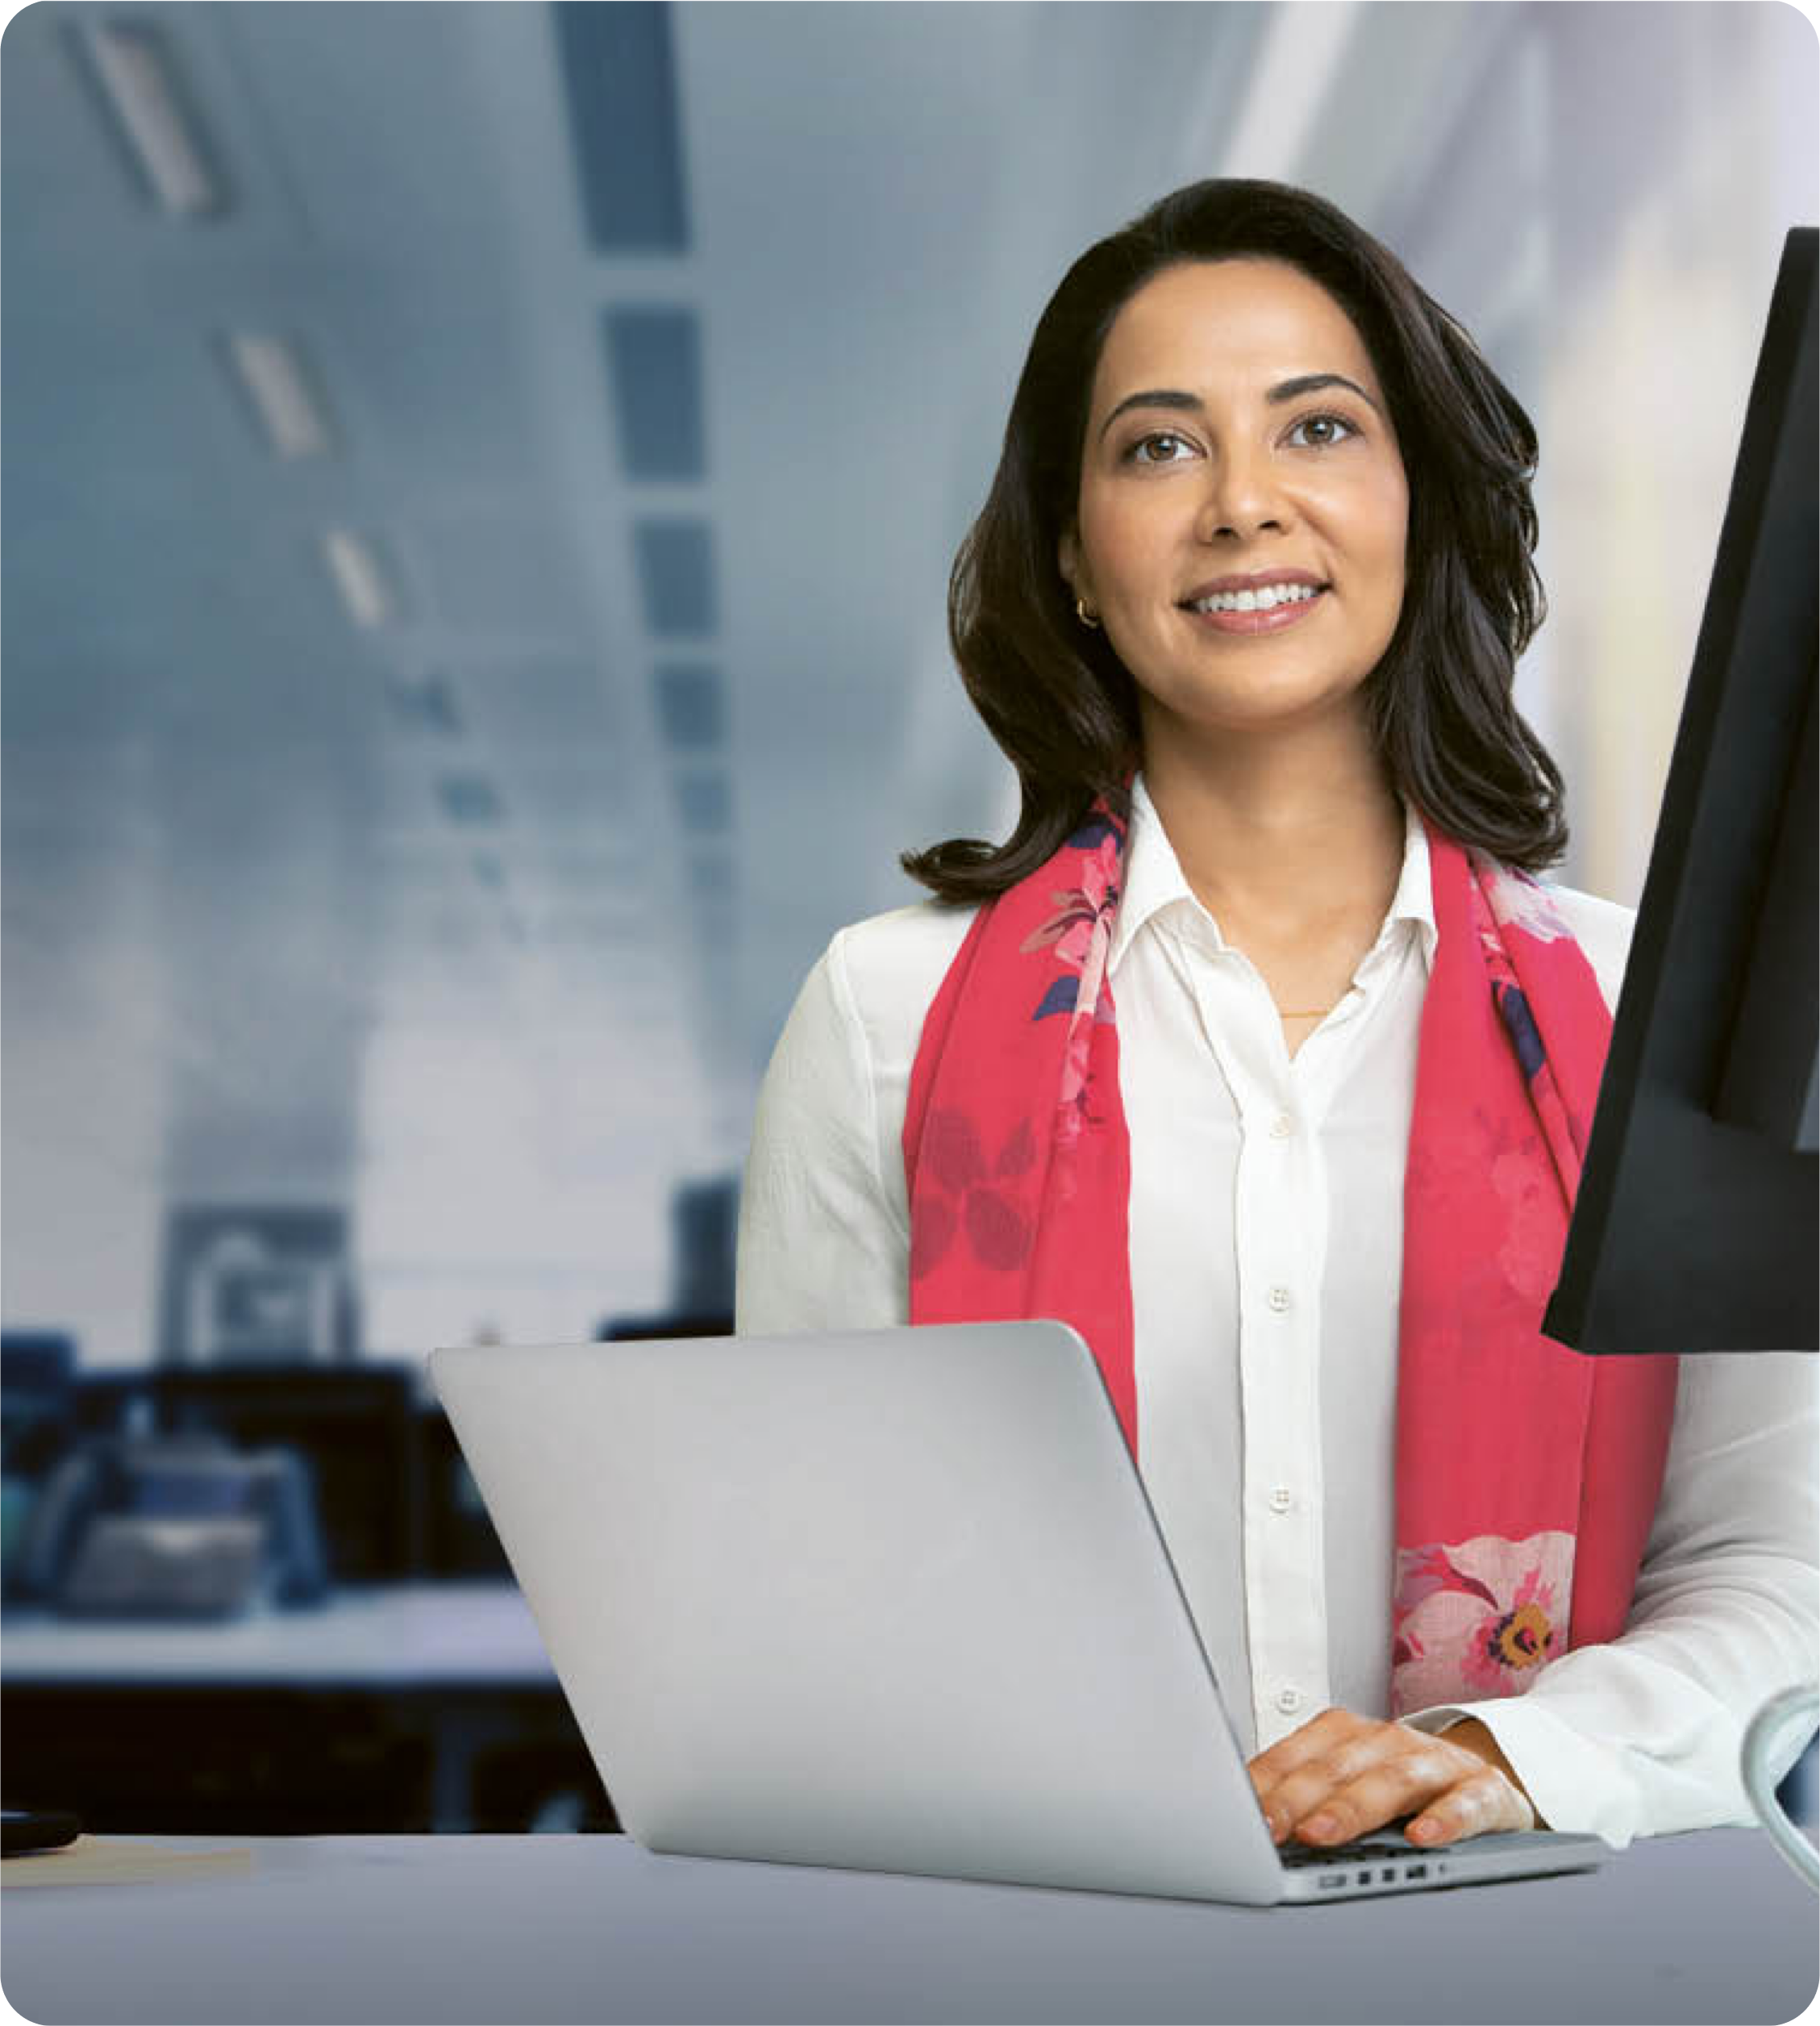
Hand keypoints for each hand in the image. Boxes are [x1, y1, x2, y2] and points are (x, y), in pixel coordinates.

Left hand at [1246, 1705, 1536, 1847]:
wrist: (1487, 1781)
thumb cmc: (1402, 1788)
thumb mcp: (1353, 1784)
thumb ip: (1306, 1798)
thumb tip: (1247, 1827)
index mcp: (1348, 1735)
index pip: (1298, 1754)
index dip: (1267, 1782)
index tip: (1239, 1814)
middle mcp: (1388, 1741)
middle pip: (1336, 1767)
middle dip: (1297, 1797)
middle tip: (1268, 1829)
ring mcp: (1438, 1763)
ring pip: (1392, 1780)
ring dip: (1353, 1807)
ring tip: (1322, 1834)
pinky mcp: (1485, 1791)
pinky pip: (1466, 1802)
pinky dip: (1445, 1818)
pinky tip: (1422, 1837)